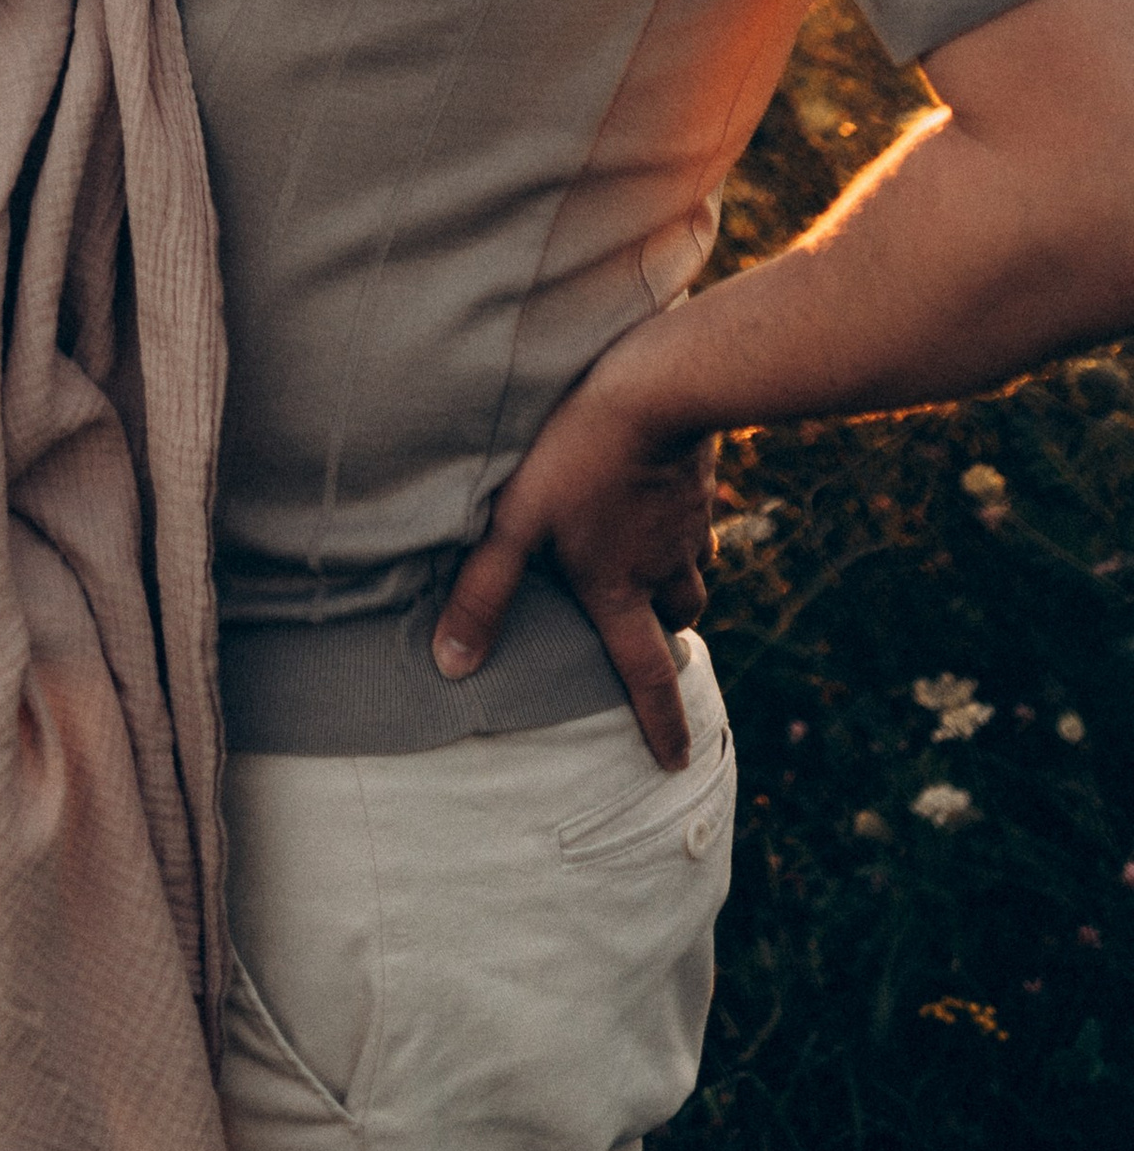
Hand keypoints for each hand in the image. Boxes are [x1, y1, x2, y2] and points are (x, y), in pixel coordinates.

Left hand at [430, 362, 717, 770]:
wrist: (654, 389)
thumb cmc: (572, 458)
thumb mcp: (514, 523)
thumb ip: (483, 594)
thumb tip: (451, 666)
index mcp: (620, 588)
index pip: (646, 675)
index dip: (661, 723)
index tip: (676, 761)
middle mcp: (664, 566)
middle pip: (680, 619)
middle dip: (666, 637)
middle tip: (652, 641)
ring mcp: (688, 524)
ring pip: (694, 570)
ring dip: (677, 581)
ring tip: (652, 572)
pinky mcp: (698, 482)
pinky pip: (698, 521)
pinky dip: (682, 529)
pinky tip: (663, 506)